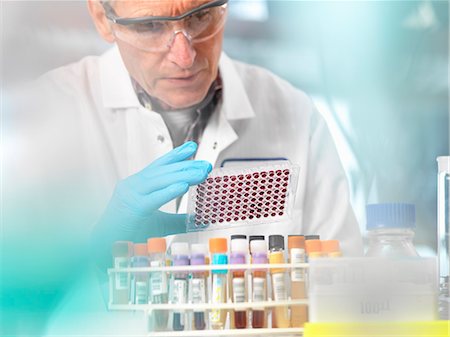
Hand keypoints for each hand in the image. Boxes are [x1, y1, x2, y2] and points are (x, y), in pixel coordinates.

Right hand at [91, 141, 211, 267]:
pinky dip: (168, 191)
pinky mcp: (131, 208)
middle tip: (205, 164)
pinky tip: (183, 186)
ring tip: (201, 173)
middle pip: (164, 171)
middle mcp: (133, 185)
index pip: (159, 166)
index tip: (192, 147)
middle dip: (186, 166)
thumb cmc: (129, 232)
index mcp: (138, 185)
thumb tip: (200, 220)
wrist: (106, 247)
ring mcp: (130, 195)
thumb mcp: (160, 224)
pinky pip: (153, 198)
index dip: (176, 155)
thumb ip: (179, 220)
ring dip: (183, 175)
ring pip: (160, 181)